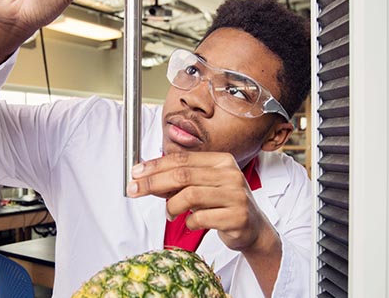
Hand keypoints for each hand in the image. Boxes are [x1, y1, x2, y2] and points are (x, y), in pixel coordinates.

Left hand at [127, 152, 281, 295]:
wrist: (254, 228)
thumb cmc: (224, 204)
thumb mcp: (204, 186)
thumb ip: (180, 181)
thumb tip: (147, 179)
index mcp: (221, 161)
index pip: (182, 159)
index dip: (155, 165)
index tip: (136, 173)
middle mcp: (230, 174)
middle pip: (182, 175)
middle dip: (153, 183)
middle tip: (134, 190)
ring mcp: (236, 195)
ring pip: (189, 196)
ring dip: (171, 206)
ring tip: (170, 213)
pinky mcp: (237, 217)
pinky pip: (200, 218)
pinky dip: (188, 221)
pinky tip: (191, 222)